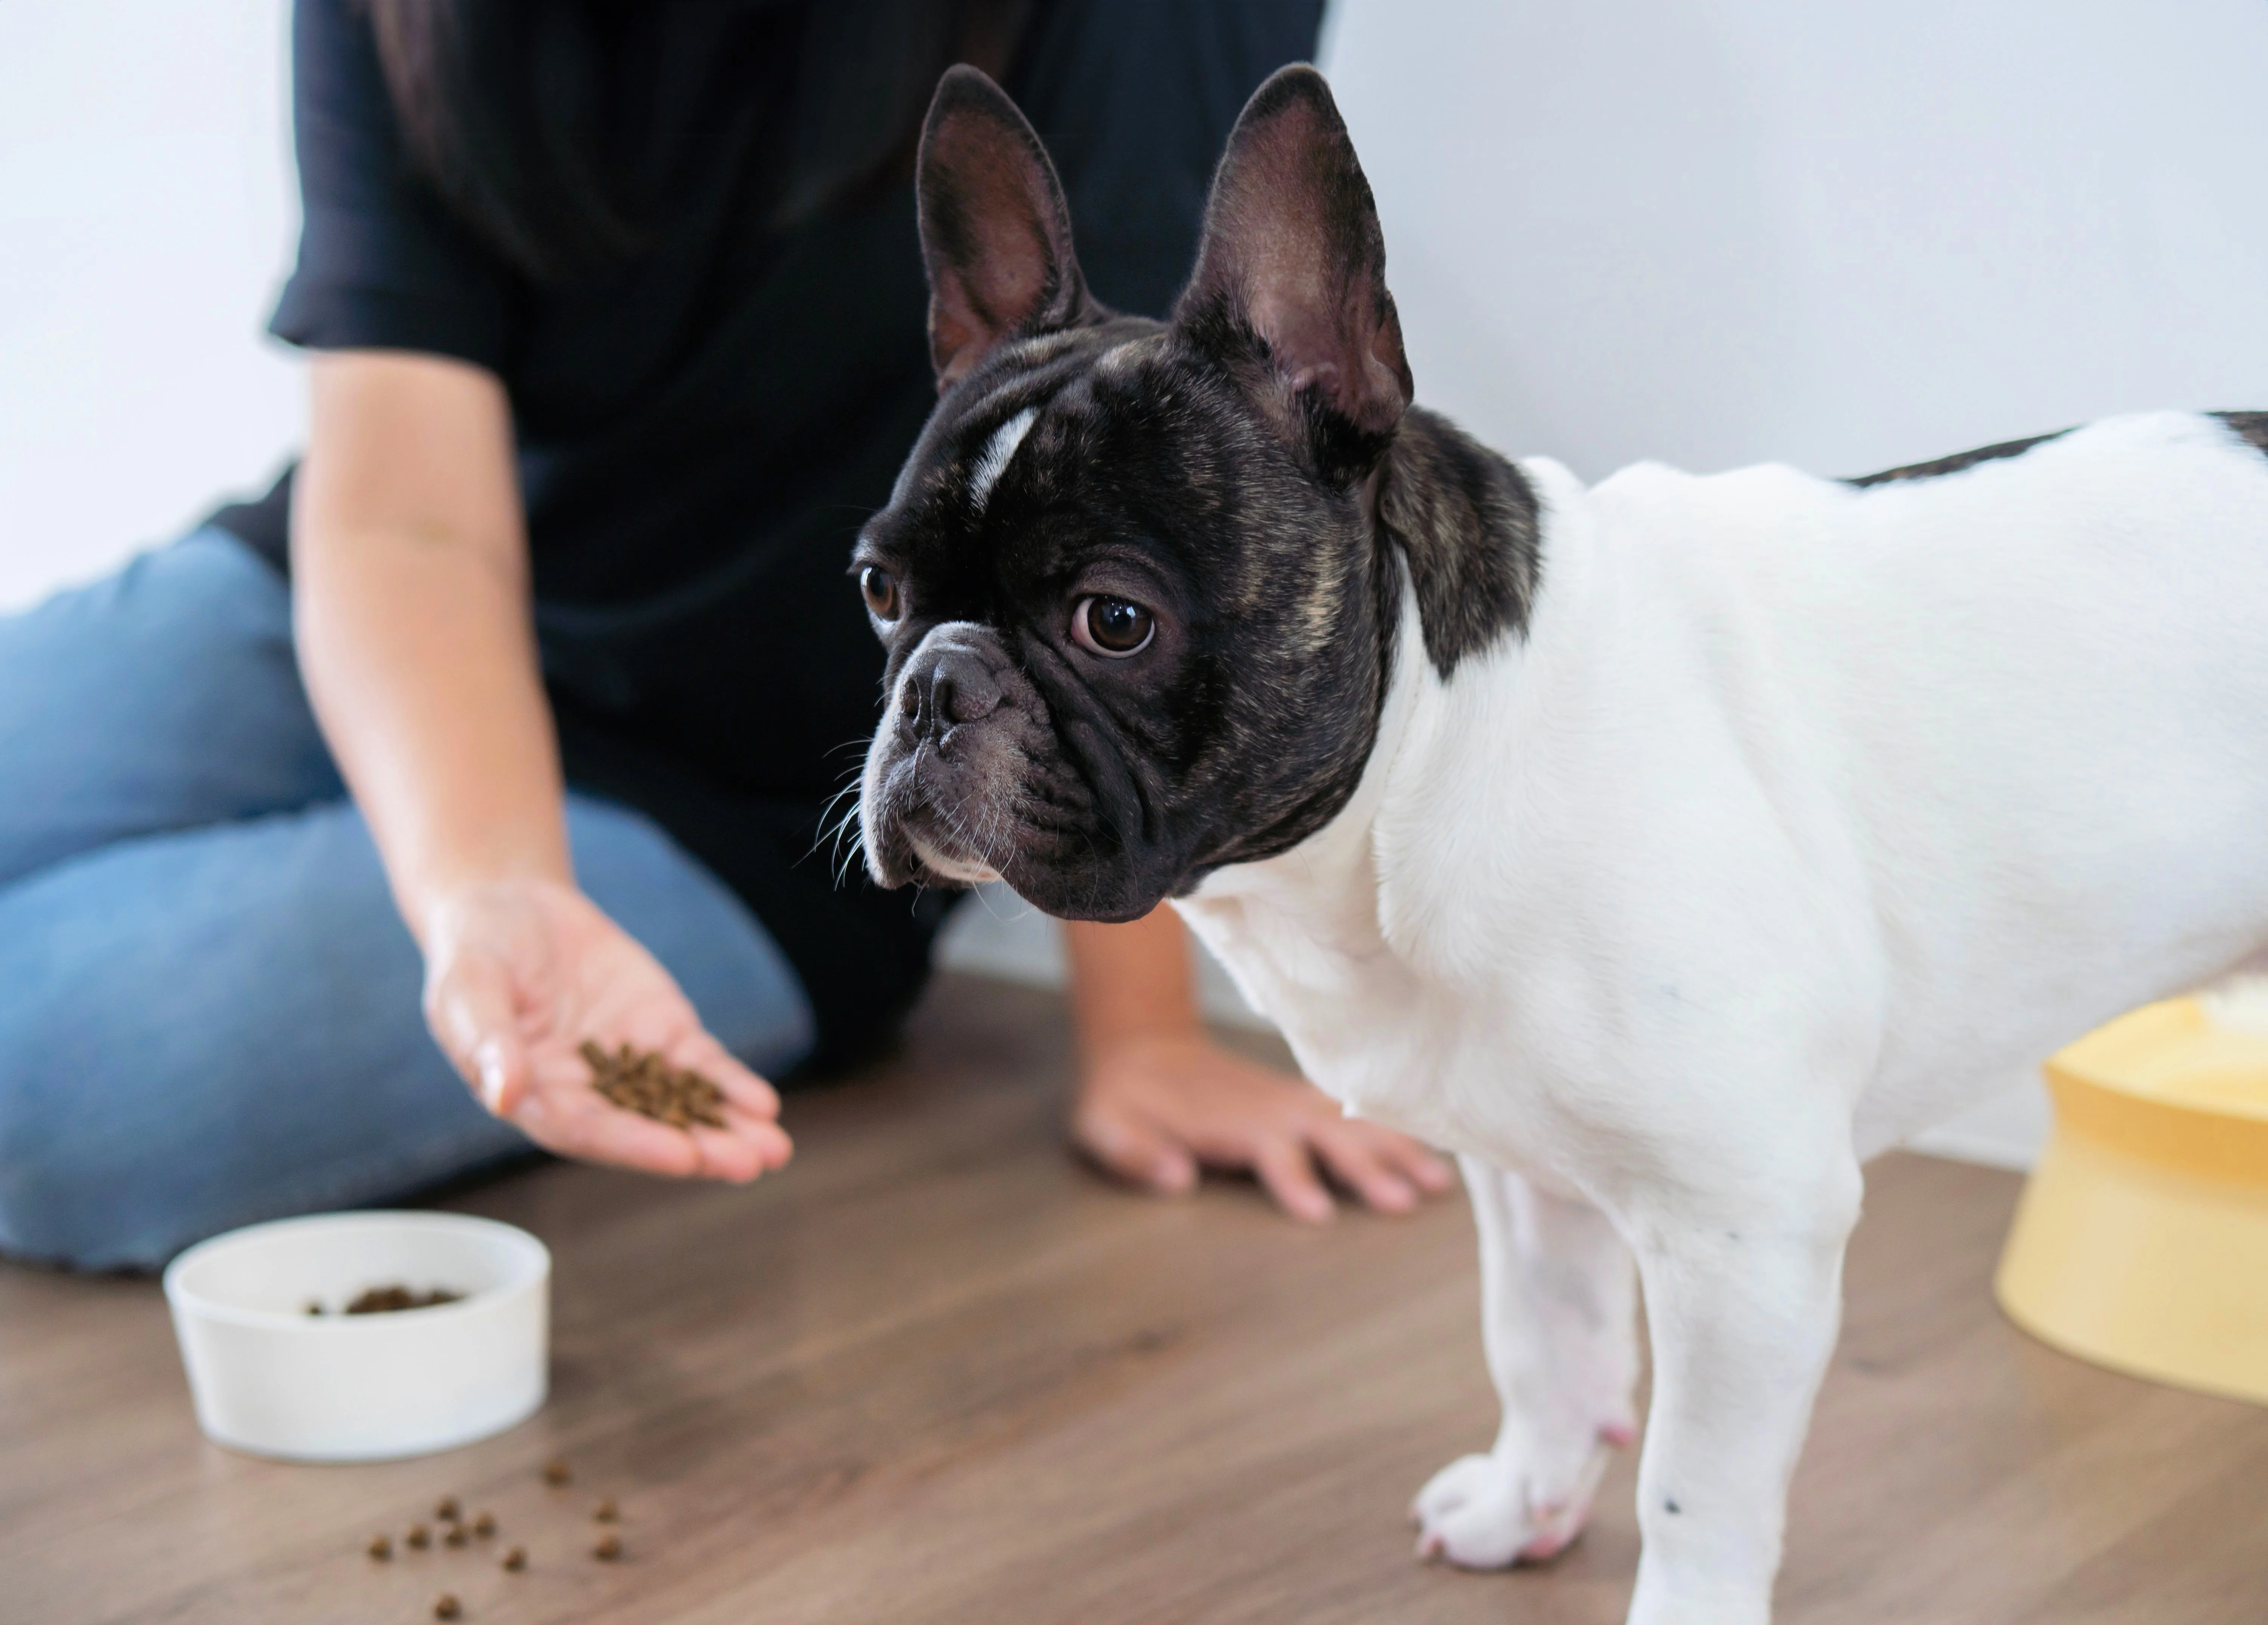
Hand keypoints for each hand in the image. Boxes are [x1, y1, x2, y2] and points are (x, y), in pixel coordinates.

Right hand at [420, 877, 792, 1181]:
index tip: (684, 1157)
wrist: (509, 908)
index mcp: (537, 1098)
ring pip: (684, 1105)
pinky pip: (700, 1065)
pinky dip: (731, 1085)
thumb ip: (488, 1043)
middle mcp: (588, 1093)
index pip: (591, 1130)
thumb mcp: (468, 991)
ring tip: (774, 1148)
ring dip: (728, 1128)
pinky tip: (763, 1104)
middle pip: (649, 1129)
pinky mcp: (659, 1032)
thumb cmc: (474, 955)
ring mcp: (629, 1064)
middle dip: (701, 1148)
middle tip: (750, 1163)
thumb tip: (505, 1095)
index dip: (637, 1144)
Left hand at [1070, 1031, 1453, 1222]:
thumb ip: (1136, 1152)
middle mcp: (1269, 1108)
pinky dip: (1390, 1123)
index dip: (1294, 1180)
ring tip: (1441, 1181)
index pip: (1271, 1151)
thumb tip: (1176, 1178)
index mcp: (1229, 1122)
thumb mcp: (1105, 1125)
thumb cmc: (1124, 1098)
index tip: (1321, 1213)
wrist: (1140, 1046)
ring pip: (1351, 1121)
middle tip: (1408, 1201)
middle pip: (1327, 1136)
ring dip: (1395, 1147)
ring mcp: (1288, 1099)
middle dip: (1367, 1166)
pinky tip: (1428, 1144)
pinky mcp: (1298, 1097)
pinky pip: (1351, 1109)